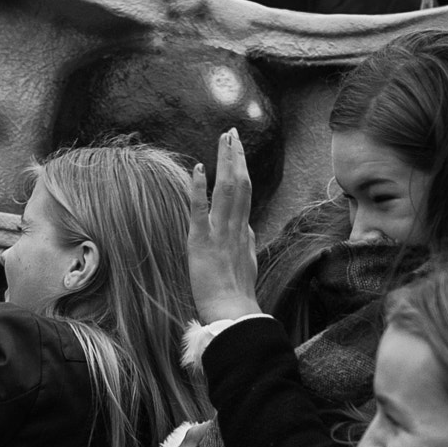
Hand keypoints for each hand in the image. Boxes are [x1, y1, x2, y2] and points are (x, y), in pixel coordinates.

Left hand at [187, 128, 260, 321]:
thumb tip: (248, 227)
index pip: (245, 194)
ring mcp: (220, 233)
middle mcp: (235, 228)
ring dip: (225, 162)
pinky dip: (200, 188)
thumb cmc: (237, 295)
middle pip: (241, 184)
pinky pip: (201, 210)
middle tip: (232, 133)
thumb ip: (246, 242)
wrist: (233, 313)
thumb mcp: (246, 263)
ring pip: (227, 190)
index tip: (238, 151)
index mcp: (243, 232)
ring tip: (224, 139)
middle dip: (236, 156)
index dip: (242, 170)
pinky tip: (199, 168)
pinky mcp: (202, 242)